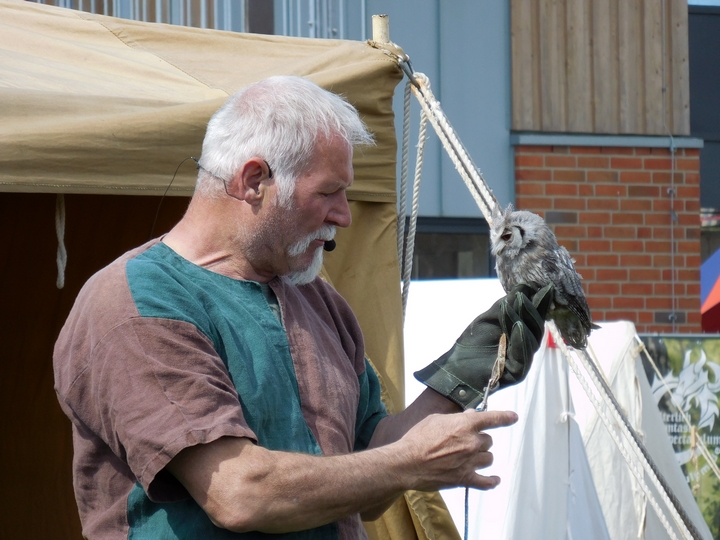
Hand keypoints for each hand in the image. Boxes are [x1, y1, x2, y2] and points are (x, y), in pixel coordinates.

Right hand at [397, 409, 517, 491]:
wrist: (408, 462)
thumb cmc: (418, 438)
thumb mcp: (435, 420)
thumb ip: (456, 418)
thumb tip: (470, 416)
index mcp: (465, 425)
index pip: (492, 419)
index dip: (505, 417)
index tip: (513, 417)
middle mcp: (472, 442)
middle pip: (488, 440)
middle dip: (480, 439)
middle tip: (466, 440)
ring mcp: (470, 462)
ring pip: (488, 458)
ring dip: (482, 456)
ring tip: (470, 456)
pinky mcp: (465, 478)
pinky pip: (486, 482)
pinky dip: (491, 481)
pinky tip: (495, 480)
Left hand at [414, 283, 552, 409]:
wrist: (457, 369)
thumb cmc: (472, 343)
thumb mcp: (489, 318)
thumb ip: (506, 304)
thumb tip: (524, 286)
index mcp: (520, 333)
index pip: (534, 316)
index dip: (540, 303)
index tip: (545, 287)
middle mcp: (524, 346)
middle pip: (536, 327)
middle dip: (532, 309)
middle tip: (527, 294)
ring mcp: (522, 360)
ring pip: (531, 340)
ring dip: (525, 320)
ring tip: (519, 304)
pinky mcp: (518, 372)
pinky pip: (523, 355)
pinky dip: (521, 339)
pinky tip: (518, 326)